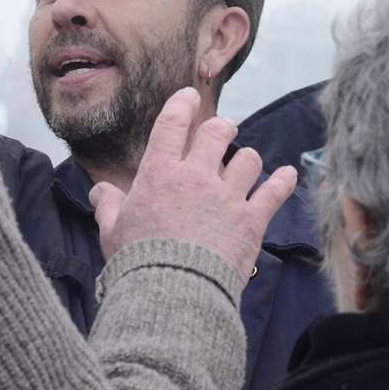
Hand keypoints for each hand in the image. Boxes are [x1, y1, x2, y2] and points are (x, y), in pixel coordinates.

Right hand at [89, 87, 296, 284]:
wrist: (173, 292)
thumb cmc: (138, 261)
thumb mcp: (112, 231)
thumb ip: (108, 206)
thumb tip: (99, 192)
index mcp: (160, 173)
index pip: (172, 124)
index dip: (181, 105)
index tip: (189, 97)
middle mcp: (197, 177)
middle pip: (217, 134)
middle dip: (222, 127)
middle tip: (224, 129)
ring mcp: (227, 196)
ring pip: (248, 159)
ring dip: (247, 158)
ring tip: (246, 161)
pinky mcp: (251, 220)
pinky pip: (274, 192)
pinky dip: (283, 181)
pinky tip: (289, 174)